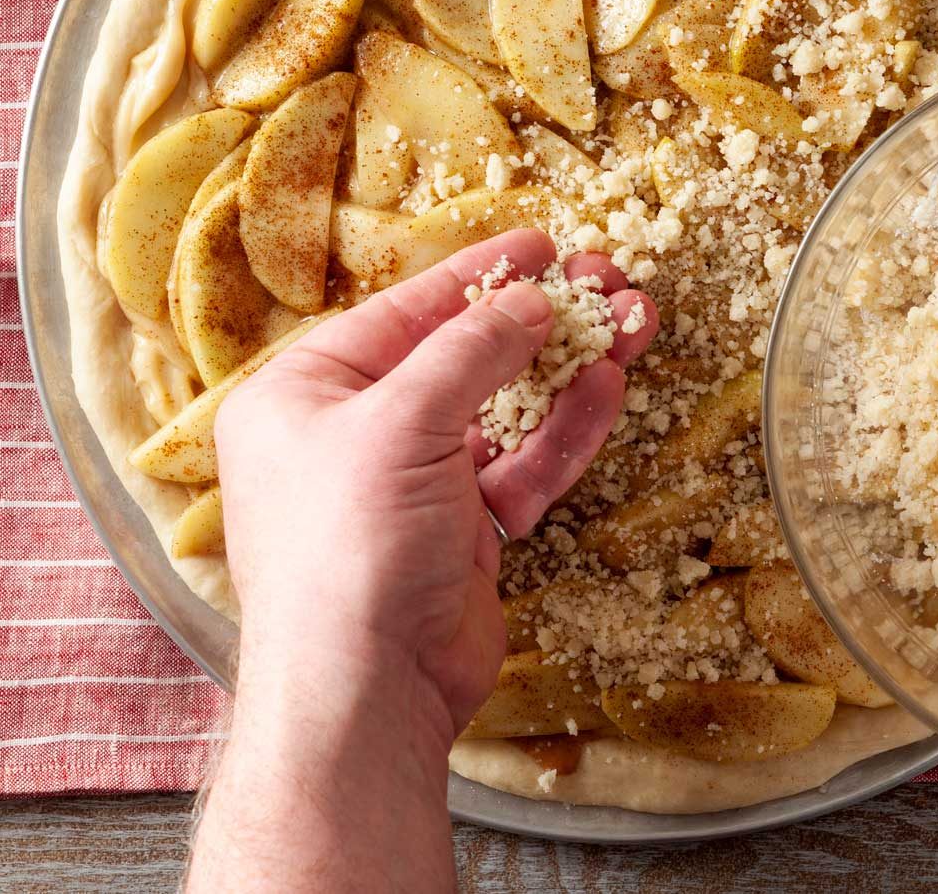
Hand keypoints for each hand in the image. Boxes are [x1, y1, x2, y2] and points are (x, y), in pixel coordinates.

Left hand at [187, 228, 655, 893]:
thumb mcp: (401, 421)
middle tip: (608, 282)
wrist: (364, 691)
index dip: (478, 275)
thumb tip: (529, 300)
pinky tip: (608, 389)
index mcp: (304, 394)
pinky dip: (564, 431)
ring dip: (568, 371)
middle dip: (540, 322)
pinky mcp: (461, 533)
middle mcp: (353, 434)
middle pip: (462, 357)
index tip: (543, 246)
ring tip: (634, 326)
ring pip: (504, 409)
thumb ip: (470, 349)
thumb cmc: (347, 549)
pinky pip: (520, 465)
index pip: (402, 313)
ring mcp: (411, 486)